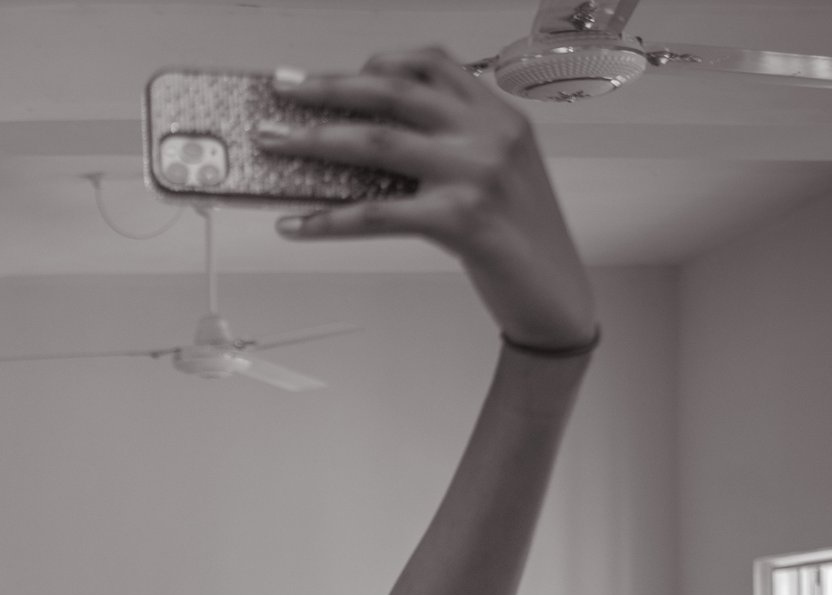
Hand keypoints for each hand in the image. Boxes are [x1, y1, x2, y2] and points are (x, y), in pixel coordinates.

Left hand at [259, 48, 596, 350]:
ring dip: (314, 140)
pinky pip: (376, 214)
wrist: (556, 295)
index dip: (373, 62)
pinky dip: (327, 220)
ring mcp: (476, 174)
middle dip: (328, 89)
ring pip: (376, 143)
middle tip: (283, 93)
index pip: (431, 63)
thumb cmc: (518, 237)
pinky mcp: (460, 220)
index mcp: (498, 114)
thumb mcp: (494, 173)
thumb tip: (359, 144)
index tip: (328, 75)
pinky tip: (296, 226)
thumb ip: (447, 145)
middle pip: (393, 91)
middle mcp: (489, 133)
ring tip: (275, 145)